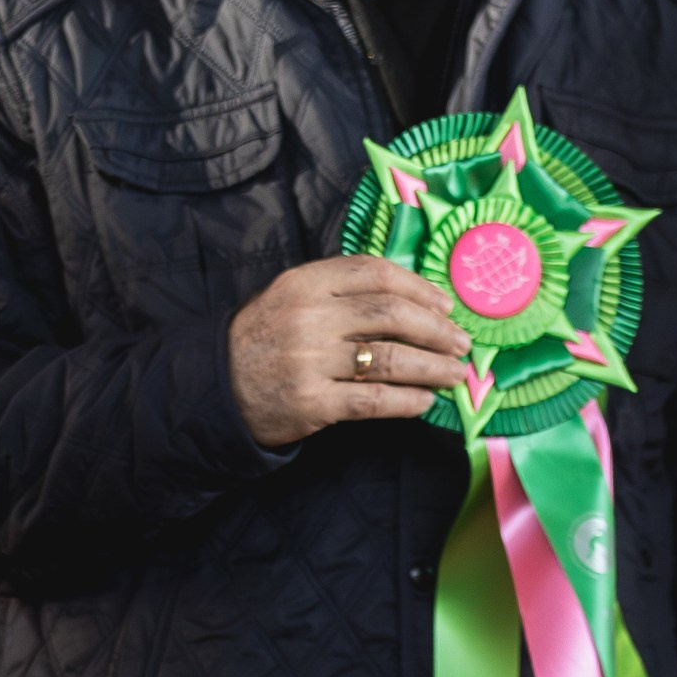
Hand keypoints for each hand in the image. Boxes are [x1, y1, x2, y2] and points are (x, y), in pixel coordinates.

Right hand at [229, 259, 472, 448]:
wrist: (215, 388)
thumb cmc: (263, 340)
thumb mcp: (290, 298)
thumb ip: (340, 290)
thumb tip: (414, 301)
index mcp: (305, 282)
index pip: (376, 274)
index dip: (420, 289)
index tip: (445, 306)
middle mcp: (309, 317)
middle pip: (392, 314)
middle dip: (436, 330)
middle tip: (461, 344)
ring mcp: (310, 361)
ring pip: (391, 358)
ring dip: (432, 367)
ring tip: (454, 374)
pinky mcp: (312, 402)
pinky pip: (374, 399)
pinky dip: (407, 401)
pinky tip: (425, 402)